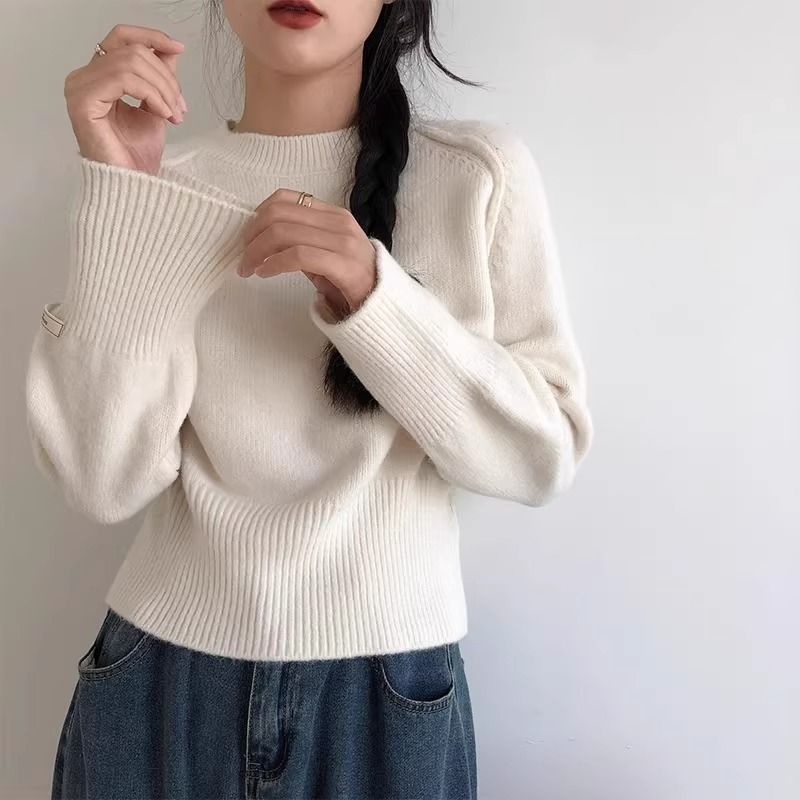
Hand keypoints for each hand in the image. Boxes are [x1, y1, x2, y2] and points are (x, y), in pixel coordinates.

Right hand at [64, 24, 187, 173]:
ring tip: (174, 114)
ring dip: (162, 88)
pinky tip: (164, 115)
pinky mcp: (83, 101)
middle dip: (166, 77)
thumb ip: (159, 77)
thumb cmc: (138, 155)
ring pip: (130, 63)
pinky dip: (151, 94)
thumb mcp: (156, 106)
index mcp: (98, 77)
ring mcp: (79, 88)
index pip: (122, 38)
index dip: (151, 37)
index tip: (179, 48)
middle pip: (132, 50)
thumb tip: (170, 49)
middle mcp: (83, 78)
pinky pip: (124, 79)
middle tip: (180, 106)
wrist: (133, 187)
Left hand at [237, 188, 377, 319]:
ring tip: (249, 269)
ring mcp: (343, 242)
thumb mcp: (322, 254)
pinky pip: (298, 256)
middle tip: (242, 257)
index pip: (286, 198)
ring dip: (258, 252)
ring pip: (284, 233)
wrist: (381, 307)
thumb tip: (261, 238)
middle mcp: (338, 222)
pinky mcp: (343, 264)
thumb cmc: (349, 283)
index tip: (246, 237)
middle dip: (252, 236)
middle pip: (279, 214)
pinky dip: (274, 263)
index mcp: (332, 214)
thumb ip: (298, 241)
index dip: (258, 215)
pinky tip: (265, 273)